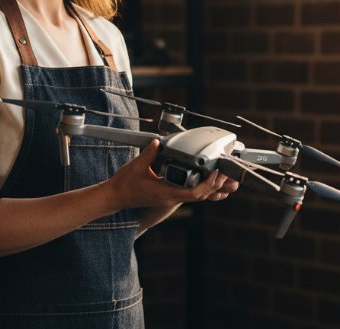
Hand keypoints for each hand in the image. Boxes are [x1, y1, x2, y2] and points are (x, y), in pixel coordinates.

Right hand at [104, 139, 239, 210]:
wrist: (115, 196)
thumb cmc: (125, 184)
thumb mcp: (136, 166)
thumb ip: (149, 154)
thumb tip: (159, 142)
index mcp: (165, 192)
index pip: (193, 193)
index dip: (208, 184)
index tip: (215, 172)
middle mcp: (170, 197)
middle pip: (200, 196)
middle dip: (214, 185)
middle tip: (224, 171)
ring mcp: (169, 198)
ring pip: (196, 197)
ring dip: (210, 188)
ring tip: (220, 176)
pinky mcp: (168, 196)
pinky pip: (189, 195)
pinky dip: (200, 189)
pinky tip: (205, 182)